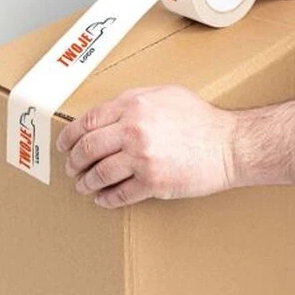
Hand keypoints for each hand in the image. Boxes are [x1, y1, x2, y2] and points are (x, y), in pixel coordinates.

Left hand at [56, 85, 236, 208]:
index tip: (64, 146)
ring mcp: (142, 159)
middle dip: (74, 162)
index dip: (70, 136)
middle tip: (71, 168)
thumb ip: (133, 101)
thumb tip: (107, 114)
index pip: (87, 122)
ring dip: (86, 183)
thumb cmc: (201, 120)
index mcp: (133, 106)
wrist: (230, 145)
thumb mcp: (165, 95)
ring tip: (83, 185)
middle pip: (87, 149)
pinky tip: (102, 199)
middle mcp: (134, 131)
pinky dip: (106, 199)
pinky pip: (119, 195)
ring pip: (99, 174)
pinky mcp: (153, 183)